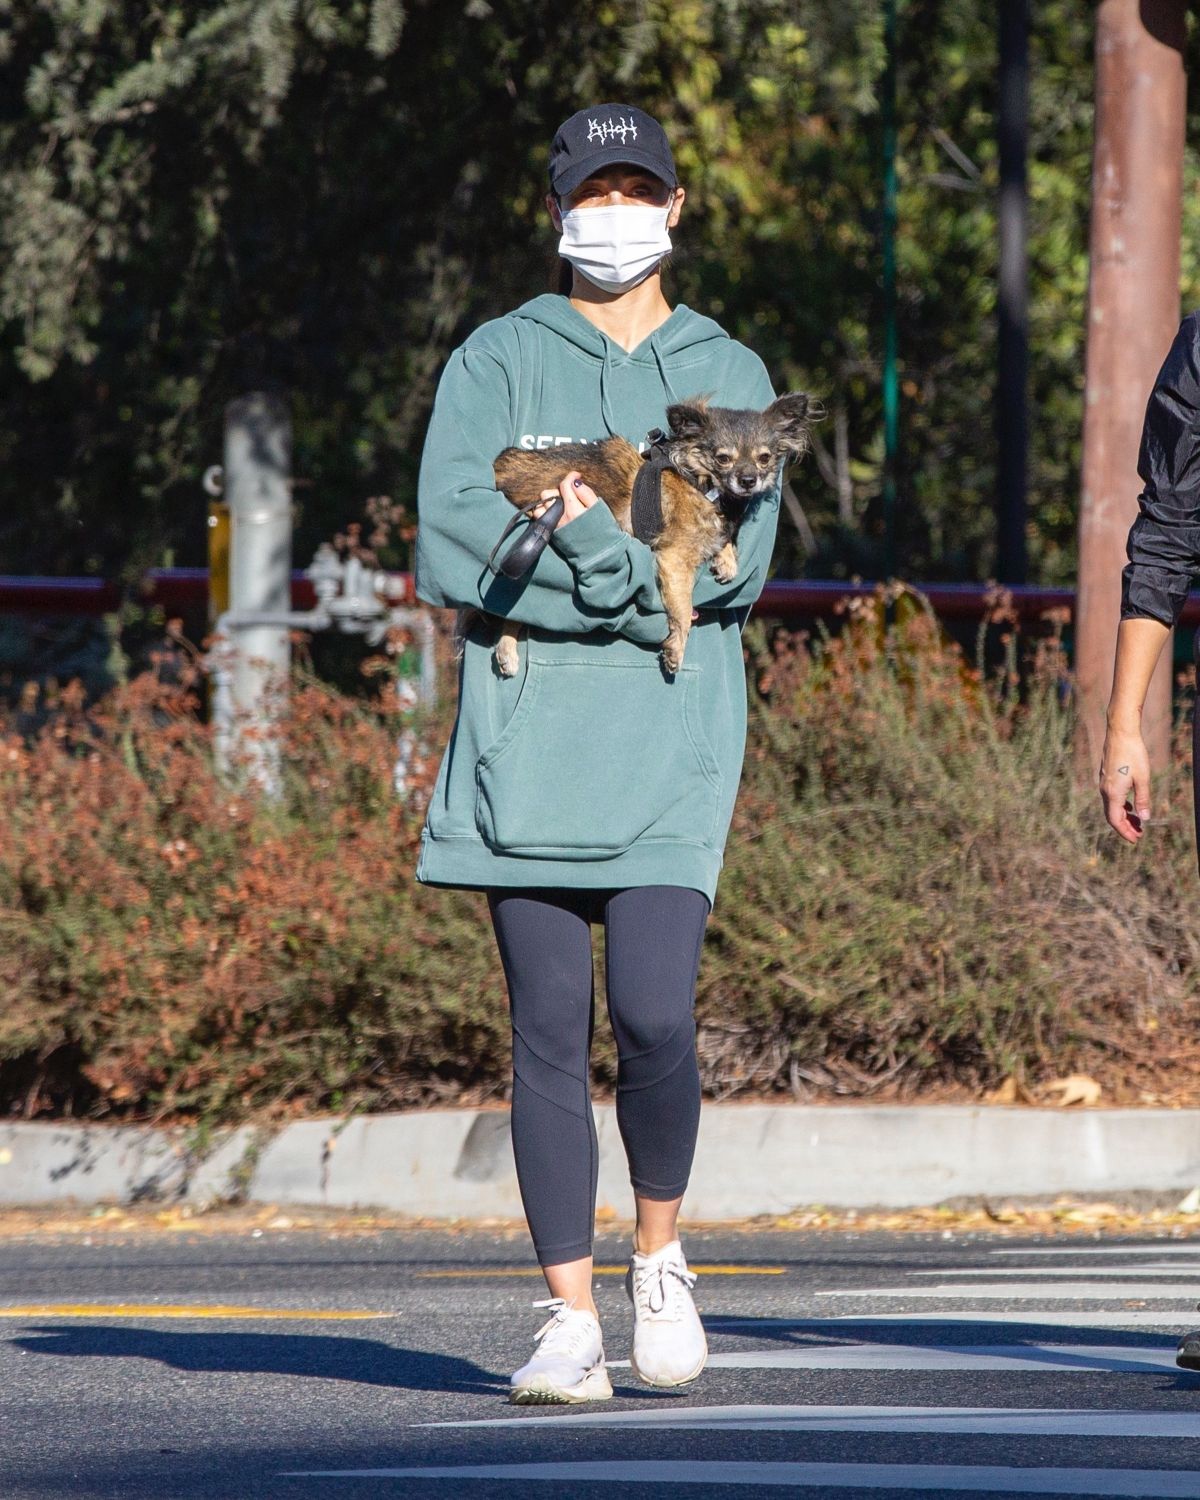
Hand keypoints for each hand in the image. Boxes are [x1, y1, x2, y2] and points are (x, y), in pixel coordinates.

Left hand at [527, 471, 599, 529]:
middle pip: (547, 494)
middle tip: (569, 495)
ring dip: (547, 503)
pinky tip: (554, 514)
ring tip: (559, 505)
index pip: (565, 485)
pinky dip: (544, 513)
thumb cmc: (602, 531)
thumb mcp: (599, 510)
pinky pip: (539, 519)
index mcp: (573, 509)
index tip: (577, 476)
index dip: (571, 477)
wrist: (598, 554)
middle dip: (557, 491)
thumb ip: (586, 494)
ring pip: (539, 507)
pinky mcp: (551, 533)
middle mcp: (560, 517)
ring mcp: (553, 525)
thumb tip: (575, 482)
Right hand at [1099, 722, 1151, 842]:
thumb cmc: (1133, 754)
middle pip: (1112, 815)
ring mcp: (1104, 783)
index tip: (1136, 840)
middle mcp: (1105, 790)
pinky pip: (1111, 798)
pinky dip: (1121, 806)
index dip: (1125, 832)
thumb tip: (1145, 818)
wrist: (1120, 733)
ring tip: (1137, 822)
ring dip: (1123, 817)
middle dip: (1125, 827)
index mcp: (1113, 793)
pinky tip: (1131, 805)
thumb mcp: (1143, 778)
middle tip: (1139, 835)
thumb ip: (1143, 799)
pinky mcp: (1106, 777)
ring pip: (1111, 806)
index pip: (1116, 820)